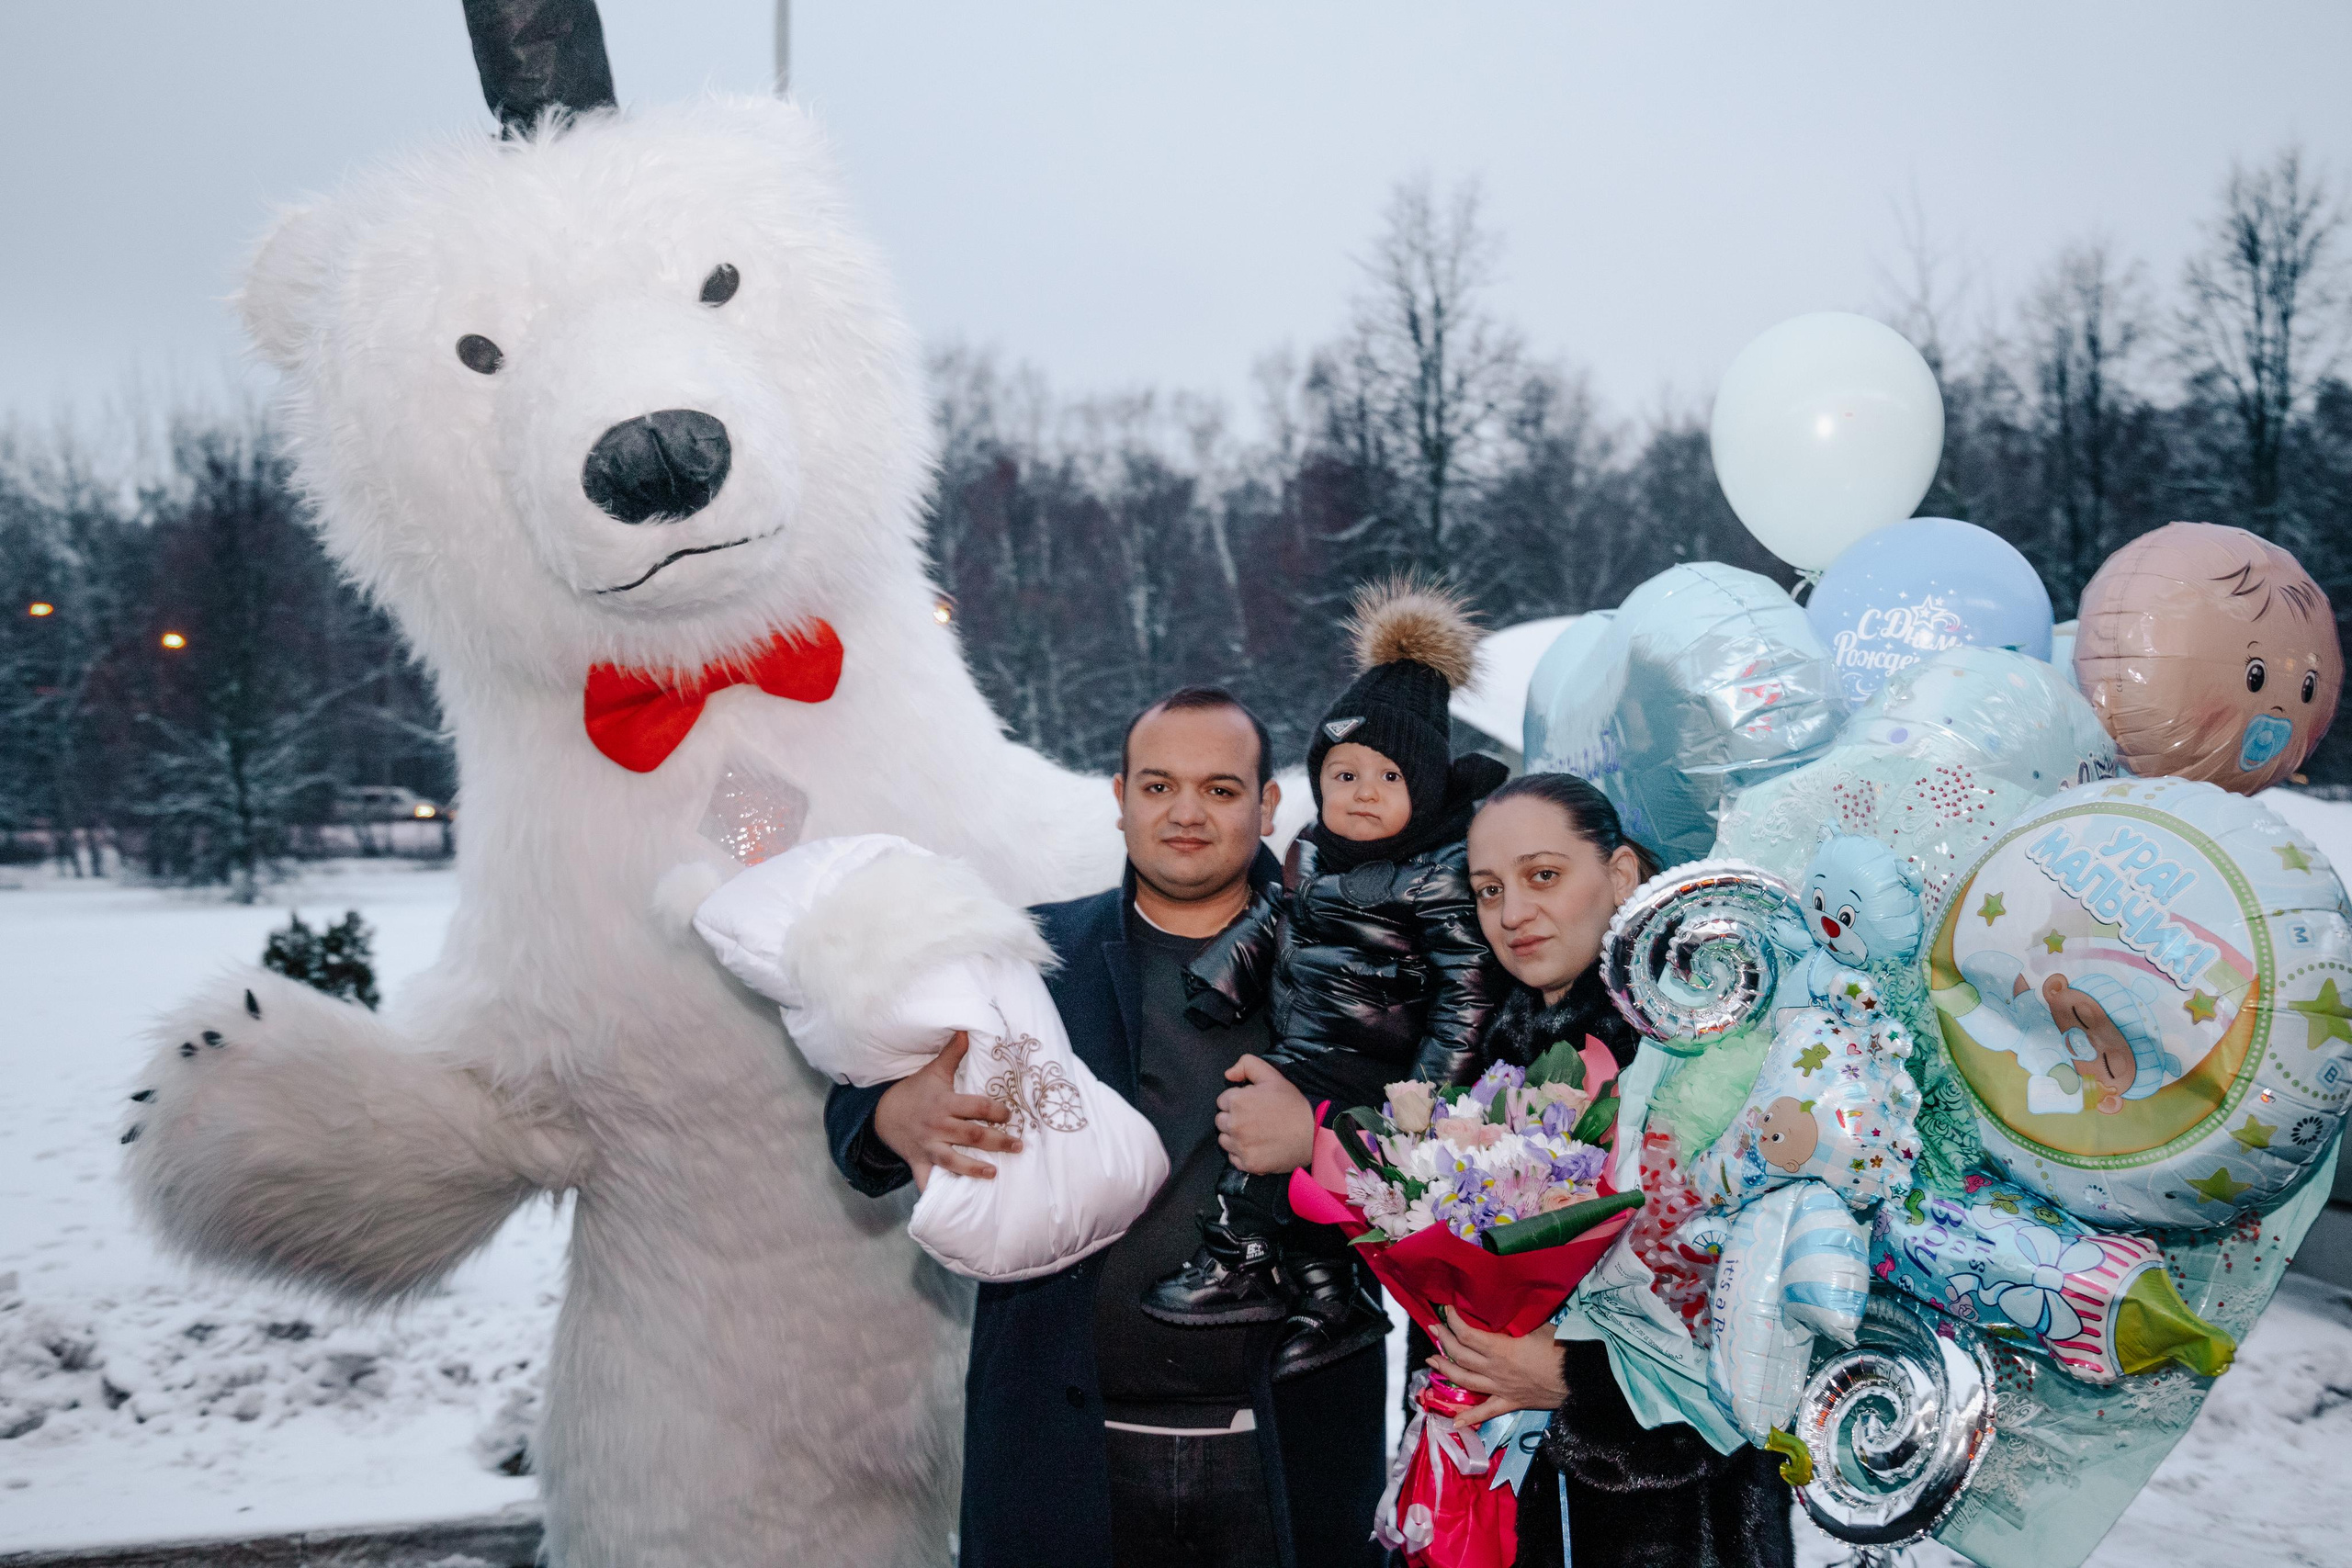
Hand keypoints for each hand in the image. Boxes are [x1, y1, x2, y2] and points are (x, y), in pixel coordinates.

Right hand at [871, 1032, 1020, 1189]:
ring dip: (975, 1168)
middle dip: (997, 1142)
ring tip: (994, 1173)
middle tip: (1018, 1146)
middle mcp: (938, 1127)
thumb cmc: (915, 1092)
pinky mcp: (920, 1163)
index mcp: (945, 1104)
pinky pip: (928, 1181)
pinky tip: (954, 1202)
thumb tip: (966, 1029)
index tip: (1011, 1114)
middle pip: (971, 1136)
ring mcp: (928, 1147)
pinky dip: (937, 1192)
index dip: (995, 1111)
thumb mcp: (934, 1071)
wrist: (883, 1114)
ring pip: (954, 1161)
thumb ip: (953, 1053)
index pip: (975, 1107)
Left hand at [1215, 1054, 1316, 1174]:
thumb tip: (1228, 1075)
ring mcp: (1241, 1146)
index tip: (1252, 1105)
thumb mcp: (1272, 1076)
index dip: (1237, 1101)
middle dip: (1233, 1118)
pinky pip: (1233, 1158)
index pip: (1222, 1101)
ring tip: (1256, 1134)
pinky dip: (1242, 1154)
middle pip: (1220, 1121)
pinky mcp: (1248, 1164)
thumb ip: (1247, 1065)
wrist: (1313, 1135)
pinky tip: (1258, 1147)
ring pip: (1224, 1140)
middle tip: (1254, 1119)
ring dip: (1234, 1137)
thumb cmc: (1292, 1105)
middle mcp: (1235, 1125)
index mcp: (1238, 1101)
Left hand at [1427, 1306, 1569, 1427]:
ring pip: (1465, 1381)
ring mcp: (1500, 1389)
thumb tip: (1502, 1311)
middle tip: (1434, 1330)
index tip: (1446, 1310)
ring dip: (1445, 1370)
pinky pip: (1487, 1412)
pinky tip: (1455, 1423)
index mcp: (1500, 1349)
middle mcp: (1494, 1370)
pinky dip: (1470, 1417)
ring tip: (1431, 1361)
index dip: (1453, 1321)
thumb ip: (1515, 1322)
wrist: (1579, 1378)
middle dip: (1444, 1341)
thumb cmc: (1560, 1348)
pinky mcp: (1510, 1402)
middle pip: (1460, 1356)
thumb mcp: (1537, 1326)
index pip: (1467, 1335)